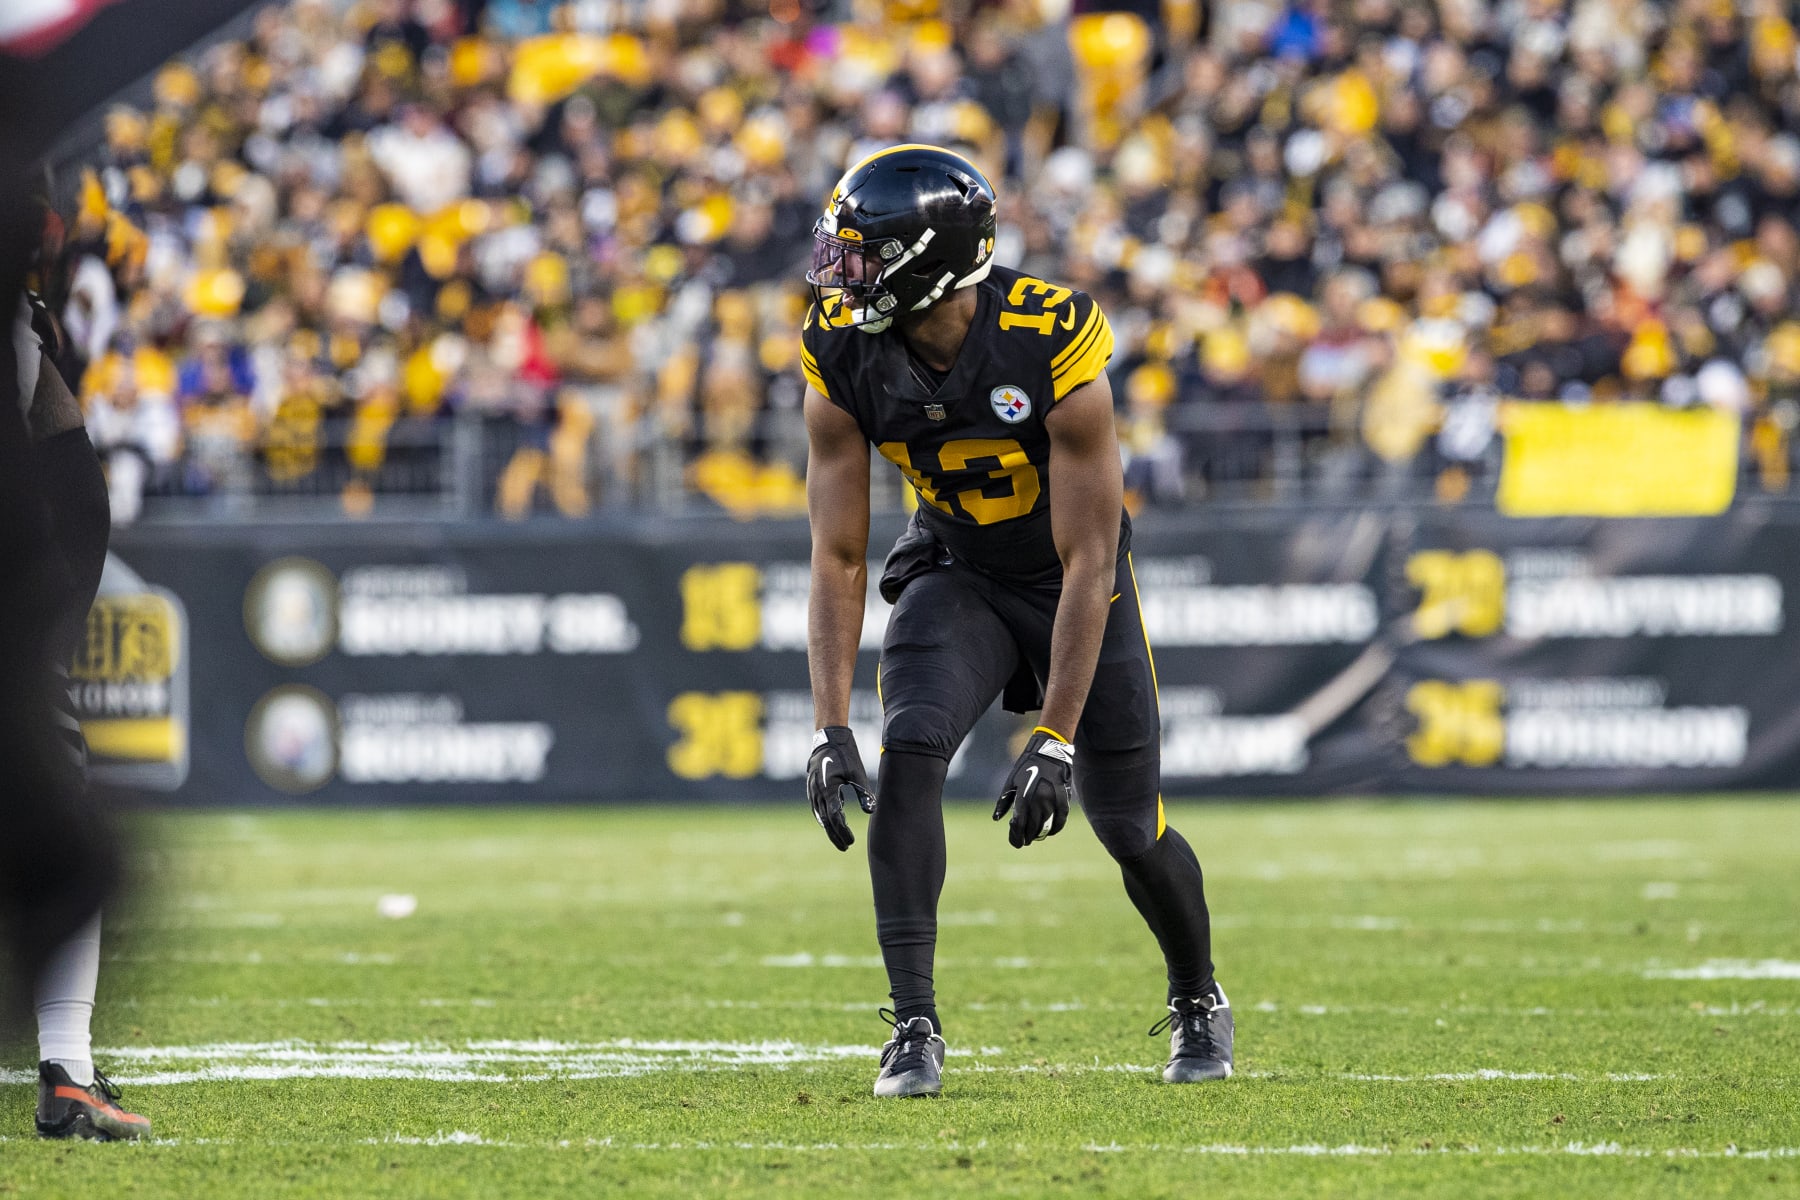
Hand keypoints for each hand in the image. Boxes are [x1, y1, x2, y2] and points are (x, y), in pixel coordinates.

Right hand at [807, 726, 874, 850]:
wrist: (828, 737)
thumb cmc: (845, 754)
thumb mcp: (857, 772)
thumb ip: (863, 792)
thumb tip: (871, 811)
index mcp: (827, 788)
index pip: (835, 817)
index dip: (843, 831)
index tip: (851, 840)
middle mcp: (817, 792)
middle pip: (826, 821)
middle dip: (835, 835)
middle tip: (846, 847)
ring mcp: (812, 790)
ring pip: (820, 816)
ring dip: (830, 828)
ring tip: (840, 839)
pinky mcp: (813, 787)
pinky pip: (817, 808)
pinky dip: (825, 818)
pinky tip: (834, 822)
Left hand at [993, 728, 1073, 848]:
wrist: (1049, 751)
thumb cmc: (1026, 766)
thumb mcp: (1011, 781)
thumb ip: (1004, 801)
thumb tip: (997, 818)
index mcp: (1023, 796)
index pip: (1019, 824)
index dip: (1016, 837)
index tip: (1016, 843)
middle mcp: (1038, 800)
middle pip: (1033, 827)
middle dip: (1028, 837)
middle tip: (1025, 841)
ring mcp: (1052, 799)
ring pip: (1046, 825)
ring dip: (1040, 834)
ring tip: (1036, 837)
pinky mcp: (1064, 798)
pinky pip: (1061, 819)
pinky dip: (1056, 828)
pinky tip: (1051, 831)